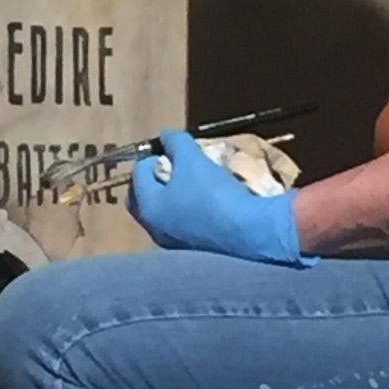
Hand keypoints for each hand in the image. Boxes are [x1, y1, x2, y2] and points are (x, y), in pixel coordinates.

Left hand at [129, 132, 315, 266]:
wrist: (249, 234)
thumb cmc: (214, 195)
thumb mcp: (193, 160)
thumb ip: (176, 143)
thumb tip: (167, 135)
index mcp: (148, 206)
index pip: (139, 172)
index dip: (155, 155)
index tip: (173, 150)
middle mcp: (155, 229)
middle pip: (147, 197)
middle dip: (158, 179)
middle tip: (177, 168)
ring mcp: (174, 244)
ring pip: (166, 214)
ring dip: (175, 197)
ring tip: (195, 185)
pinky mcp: (194, 253)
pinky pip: (185, 227)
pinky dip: (191, 213)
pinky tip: (209, 206)